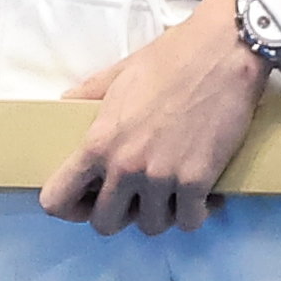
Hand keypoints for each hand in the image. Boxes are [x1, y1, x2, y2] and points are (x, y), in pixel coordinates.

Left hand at [40, 0, 271, 233]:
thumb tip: (65, 103)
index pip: (58, 200)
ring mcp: (162, 178)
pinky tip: (200, 195)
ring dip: (158, 214)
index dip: (69, 206)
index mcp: (99, 142)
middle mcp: (125, 167)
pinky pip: (189, 221)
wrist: (221, 53)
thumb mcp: (118, 75)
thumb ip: (87, 95)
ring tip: (167, 192)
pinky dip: (195, 213)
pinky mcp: (198, 182)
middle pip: (105, 223)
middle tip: (132, 196)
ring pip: (150, 226)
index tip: (86, 199)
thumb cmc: (169, 59)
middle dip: (117, 213)